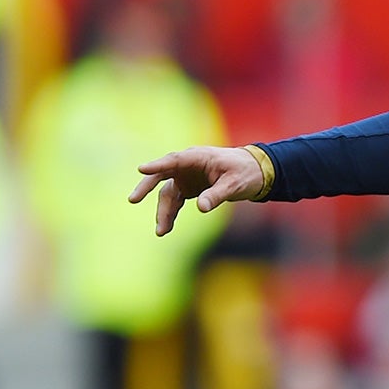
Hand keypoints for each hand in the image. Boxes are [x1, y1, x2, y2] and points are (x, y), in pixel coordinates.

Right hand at [129, 145, 264, 235]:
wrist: (255, 172)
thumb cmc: (245, 172)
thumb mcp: (234, 184)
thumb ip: (217, 194)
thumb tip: (200, 208)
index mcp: (197, 157)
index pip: (174, 160)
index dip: (157, 165)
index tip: (141, 169)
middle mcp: (187, 166)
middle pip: (161, 176)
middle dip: (146, 187)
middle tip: (133, 199)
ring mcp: (185, 177)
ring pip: (167, 194)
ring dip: (164, 212)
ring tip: (161, 231)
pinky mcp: (188, 188)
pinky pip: (174, 201)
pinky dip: (170, 214)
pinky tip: (166, 228)